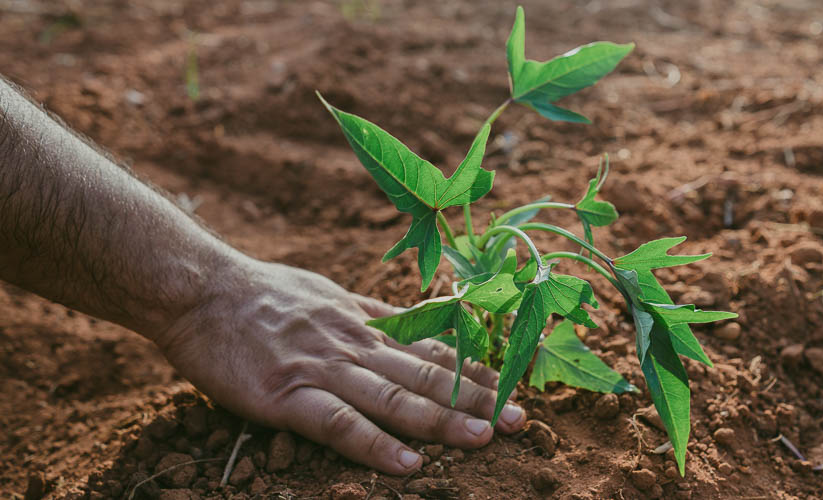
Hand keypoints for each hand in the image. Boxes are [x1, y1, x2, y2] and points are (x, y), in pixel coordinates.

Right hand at [154, 258, 525, 473]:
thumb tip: (417, 320)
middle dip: (476, 397)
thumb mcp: (329, 295)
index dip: (474, 369)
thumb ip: (373, 314)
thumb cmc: (263, 295)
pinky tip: (408, 464)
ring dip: (442, 418)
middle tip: (521, 419)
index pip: (432, 349)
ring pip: (393, 396)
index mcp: (364, 325)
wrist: (199, 290)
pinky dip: (374, 444)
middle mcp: (353, 345)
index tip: (514, 384)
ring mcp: (322, 369)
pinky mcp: (286, 394)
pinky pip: (338, 424)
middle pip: (425, 375)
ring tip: (485, 438)